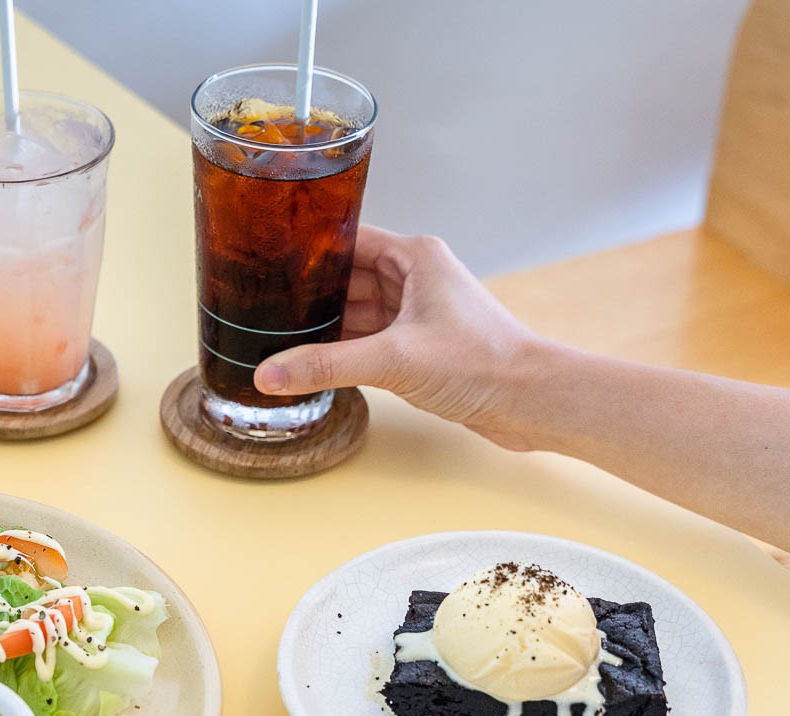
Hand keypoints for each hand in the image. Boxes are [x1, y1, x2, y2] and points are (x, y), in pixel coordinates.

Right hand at [254, 226, 547, 449]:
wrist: (529, 401)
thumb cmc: (483, 363)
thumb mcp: (393, 359)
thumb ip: (326, 365)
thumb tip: (269, 374)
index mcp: (414, 257)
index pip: (346, 239)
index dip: (307, 250)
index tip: (265, 260)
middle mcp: (414, 277)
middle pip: (345, 278)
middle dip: (308, 295)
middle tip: (259, 307)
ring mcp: (416, 313)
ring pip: (354, 312)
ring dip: (324, 327)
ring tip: (276, 338)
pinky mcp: (417, 346)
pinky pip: (367, 340)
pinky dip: (343, 351)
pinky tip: (312, 363)